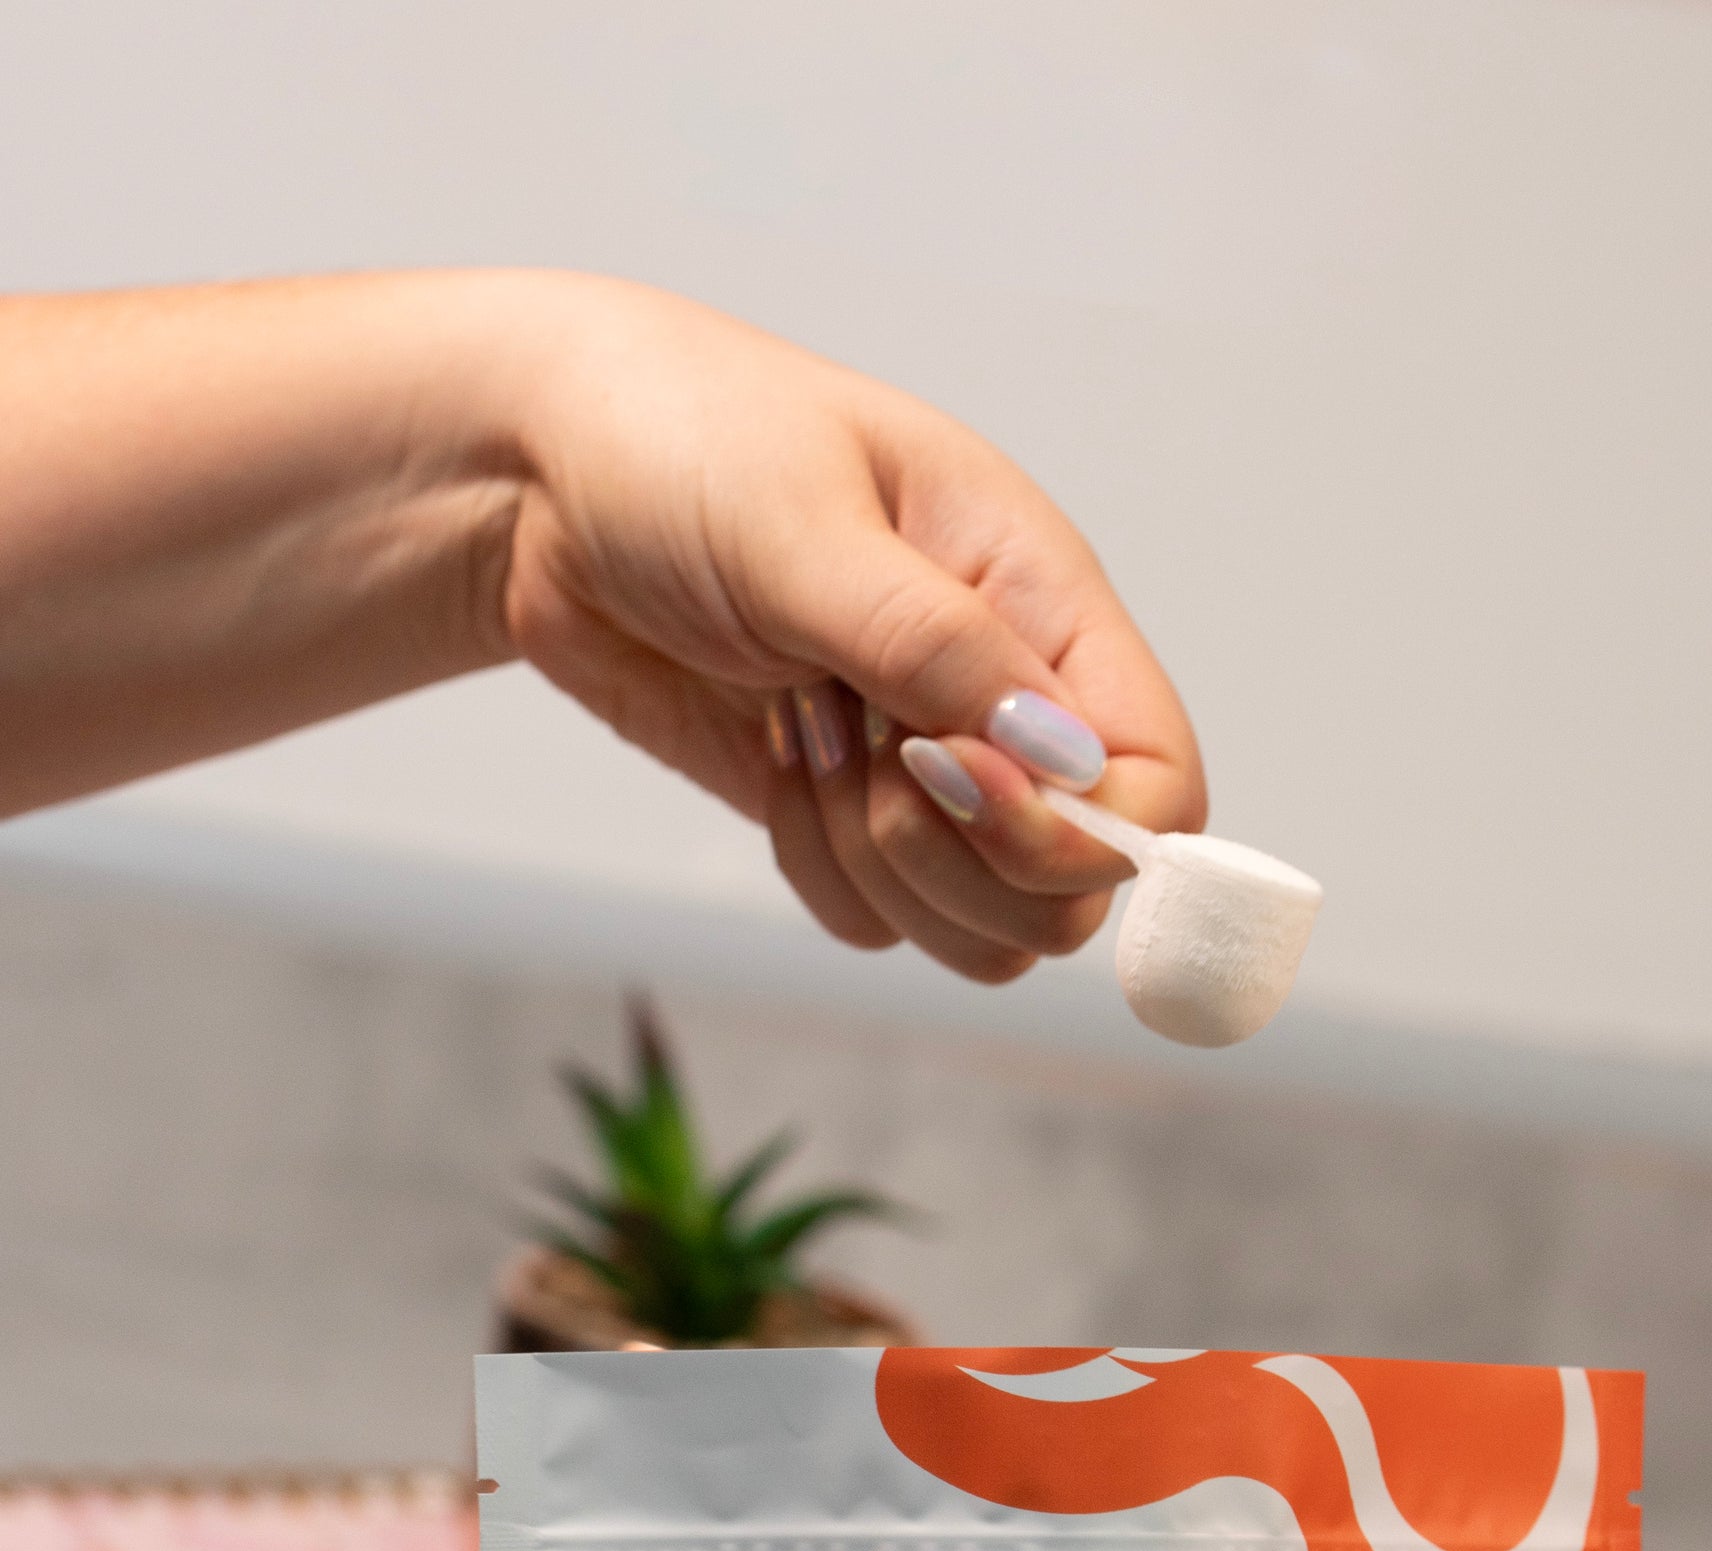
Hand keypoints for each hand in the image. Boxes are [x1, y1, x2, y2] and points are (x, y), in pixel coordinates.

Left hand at [502, 280, 1205, 982]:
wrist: (538, 476)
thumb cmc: (680, 442)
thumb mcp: (808, 525)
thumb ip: (936, 646)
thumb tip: (1063, 760)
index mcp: (1041, 601)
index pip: (1156, 783)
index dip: (1078, 829)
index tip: (951, 774)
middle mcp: (1008, 699)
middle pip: (1073, 888)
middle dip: (960, 861)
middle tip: (865, 751)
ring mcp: (930, 770)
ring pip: (979, 928)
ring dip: (880, 867)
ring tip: (807, 733)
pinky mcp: (849, 818)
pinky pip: (879, 922)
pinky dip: (820, 872)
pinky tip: (775, 757)